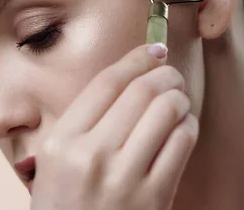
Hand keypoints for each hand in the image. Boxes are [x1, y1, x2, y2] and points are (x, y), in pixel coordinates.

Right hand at [30, 43, 198, 209]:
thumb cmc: (65, 208)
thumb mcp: (55, 164)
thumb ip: (83, 125)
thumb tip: (128, 80)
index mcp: (61, 143)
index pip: (107, 82)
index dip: (136, 58)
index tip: (153, 49)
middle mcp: (91, 156)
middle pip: (142, 90)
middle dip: (165, 73)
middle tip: (172, 73)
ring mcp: (125, 178)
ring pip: (166, 110)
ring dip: (179, 96)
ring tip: (178, 98)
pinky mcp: (154, 198)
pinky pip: (182, 142)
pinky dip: (188, 125)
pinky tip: (184, 126)